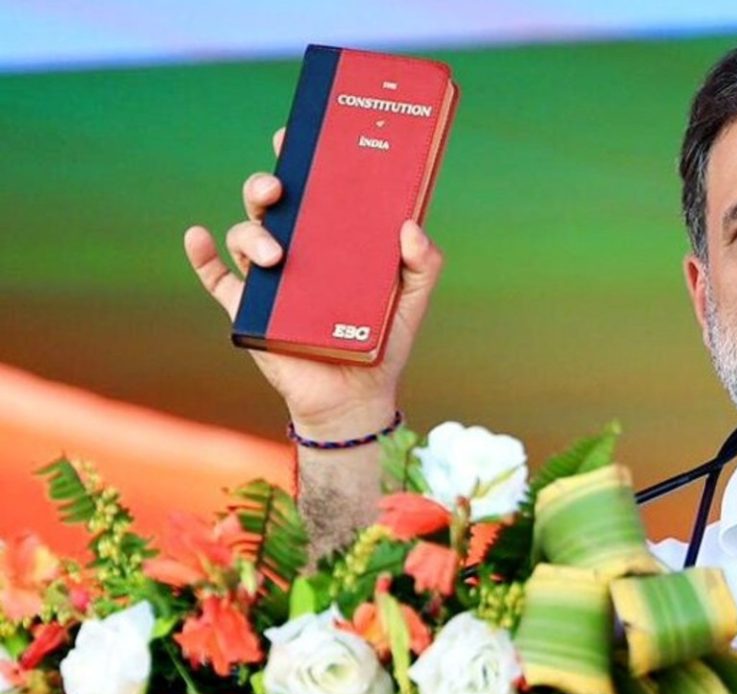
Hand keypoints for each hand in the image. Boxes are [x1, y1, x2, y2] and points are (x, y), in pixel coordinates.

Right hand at [183, 128, 444, 438]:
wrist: (357, 398)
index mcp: (332, 238)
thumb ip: (424, 262)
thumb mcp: (413, 299)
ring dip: (252, 234)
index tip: (294, 137)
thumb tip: (410, 225)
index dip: (298, 159)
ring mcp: (269, 279)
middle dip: (265, 185)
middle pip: (269, 204)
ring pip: (245, 235)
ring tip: (277, 256)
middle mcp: (297, 250)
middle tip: (280, 188)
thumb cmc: (383, 341)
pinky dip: (200, 255)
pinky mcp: (247, 311)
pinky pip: (215, 277)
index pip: (312, 190)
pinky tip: (198, 236)